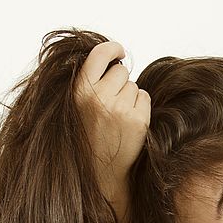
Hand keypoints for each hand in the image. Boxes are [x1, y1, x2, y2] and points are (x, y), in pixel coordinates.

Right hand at [73, 40, 150, 221]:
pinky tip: (129, 122)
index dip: (112, 48)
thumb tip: (114, 61)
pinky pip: (144, 98)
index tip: (119, 50)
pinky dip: (140, 107)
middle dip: (119, 82)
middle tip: (111, 103)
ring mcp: (119, 109)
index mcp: (80, 92)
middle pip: (121, 70)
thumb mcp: (77, 108)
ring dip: (129, 96)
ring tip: (117, 117)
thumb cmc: (88, 138)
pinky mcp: (137, 121)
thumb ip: (90, 84)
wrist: (100, 173)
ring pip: (133, 85)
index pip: (99, 55)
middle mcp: (99, 98)